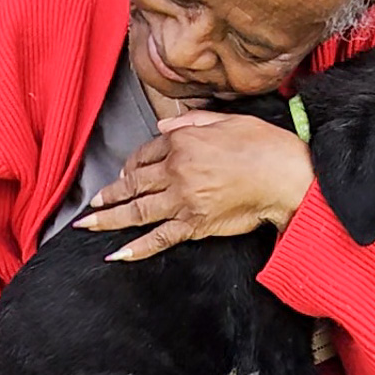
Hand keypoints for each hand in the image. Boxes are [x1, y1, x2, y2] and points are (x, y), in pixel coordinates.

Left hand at [75, 112, 314, 261]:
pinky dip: (137, 248)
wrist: (285, 176)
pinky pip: (160, 238)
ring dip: (110, 218)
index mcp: (181, 142)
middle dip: (110, 193)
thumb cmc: (263, 145)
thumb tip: (162, 127)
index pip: (145, 154)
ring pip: (138, 210)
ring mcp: (182, 200)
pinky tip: (118, 254)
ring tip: (89, 224)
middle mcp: (176, 170)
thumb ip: (190, 122)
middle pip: (134, 182)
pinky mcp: (194, 224)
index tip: (125, 172)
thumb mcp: (226, 119)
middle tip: (94, 201)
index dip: (132, 164)